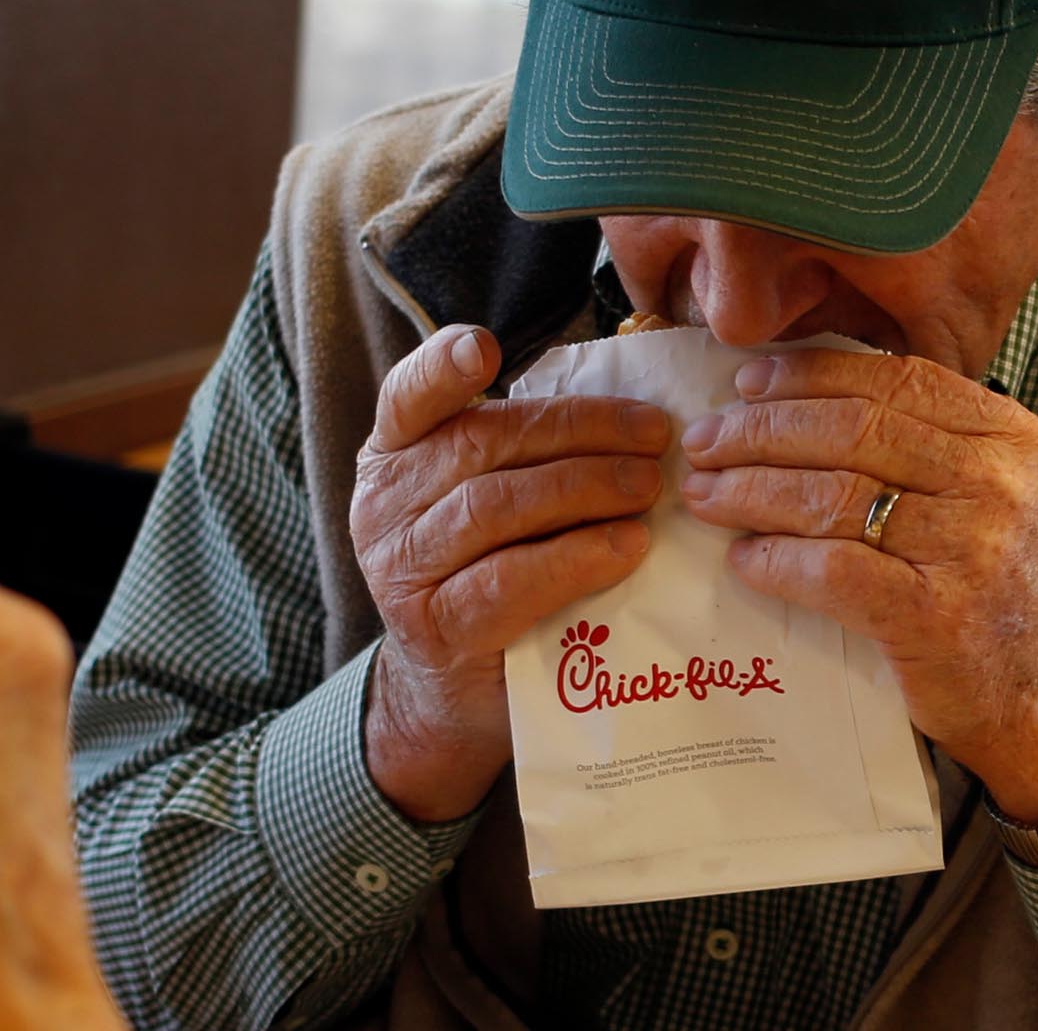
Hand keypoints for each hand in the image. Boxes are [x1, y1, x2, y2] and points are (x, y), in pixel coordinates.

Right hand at [351, 326, 671, 821]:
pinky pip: (512, 580)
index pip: (408, 397)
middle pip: (482, 444)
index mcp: (394, 455)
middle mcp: (384, 505)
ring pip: (496, 507)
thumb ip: (528, 452)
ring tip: (649, 486)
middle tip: (653, 436)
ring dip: (586, 488)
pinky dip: (577, 557)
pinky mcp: (440, 627)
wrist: (456, 689)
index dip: (441, 368)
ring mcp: (403, 569)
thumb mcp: (492, 500)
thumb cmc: (490, 571)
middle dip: (578, 432)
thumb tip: (632, 411)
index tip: (485, 348)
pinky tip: (628, 546)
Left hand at [680, 349, 1037, 820]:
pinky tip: (744, 559)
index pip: (896, 380)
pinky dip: (775, 561)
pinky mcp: (934, 617)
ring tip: (705, 494)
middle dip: (762, 430)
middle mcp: (998, 482)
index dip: (809, 376)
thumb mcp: (1009, 500)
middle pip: (852, 429)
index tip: (748, 386)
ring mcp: (970, 548)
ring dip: (751, 490)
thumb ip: (937, 450)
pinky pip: (830, 570)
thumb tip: (815, 410)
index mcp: (1014, 439)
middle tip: (706, 441)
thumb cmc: (1018, 602)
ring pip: (831, 493)